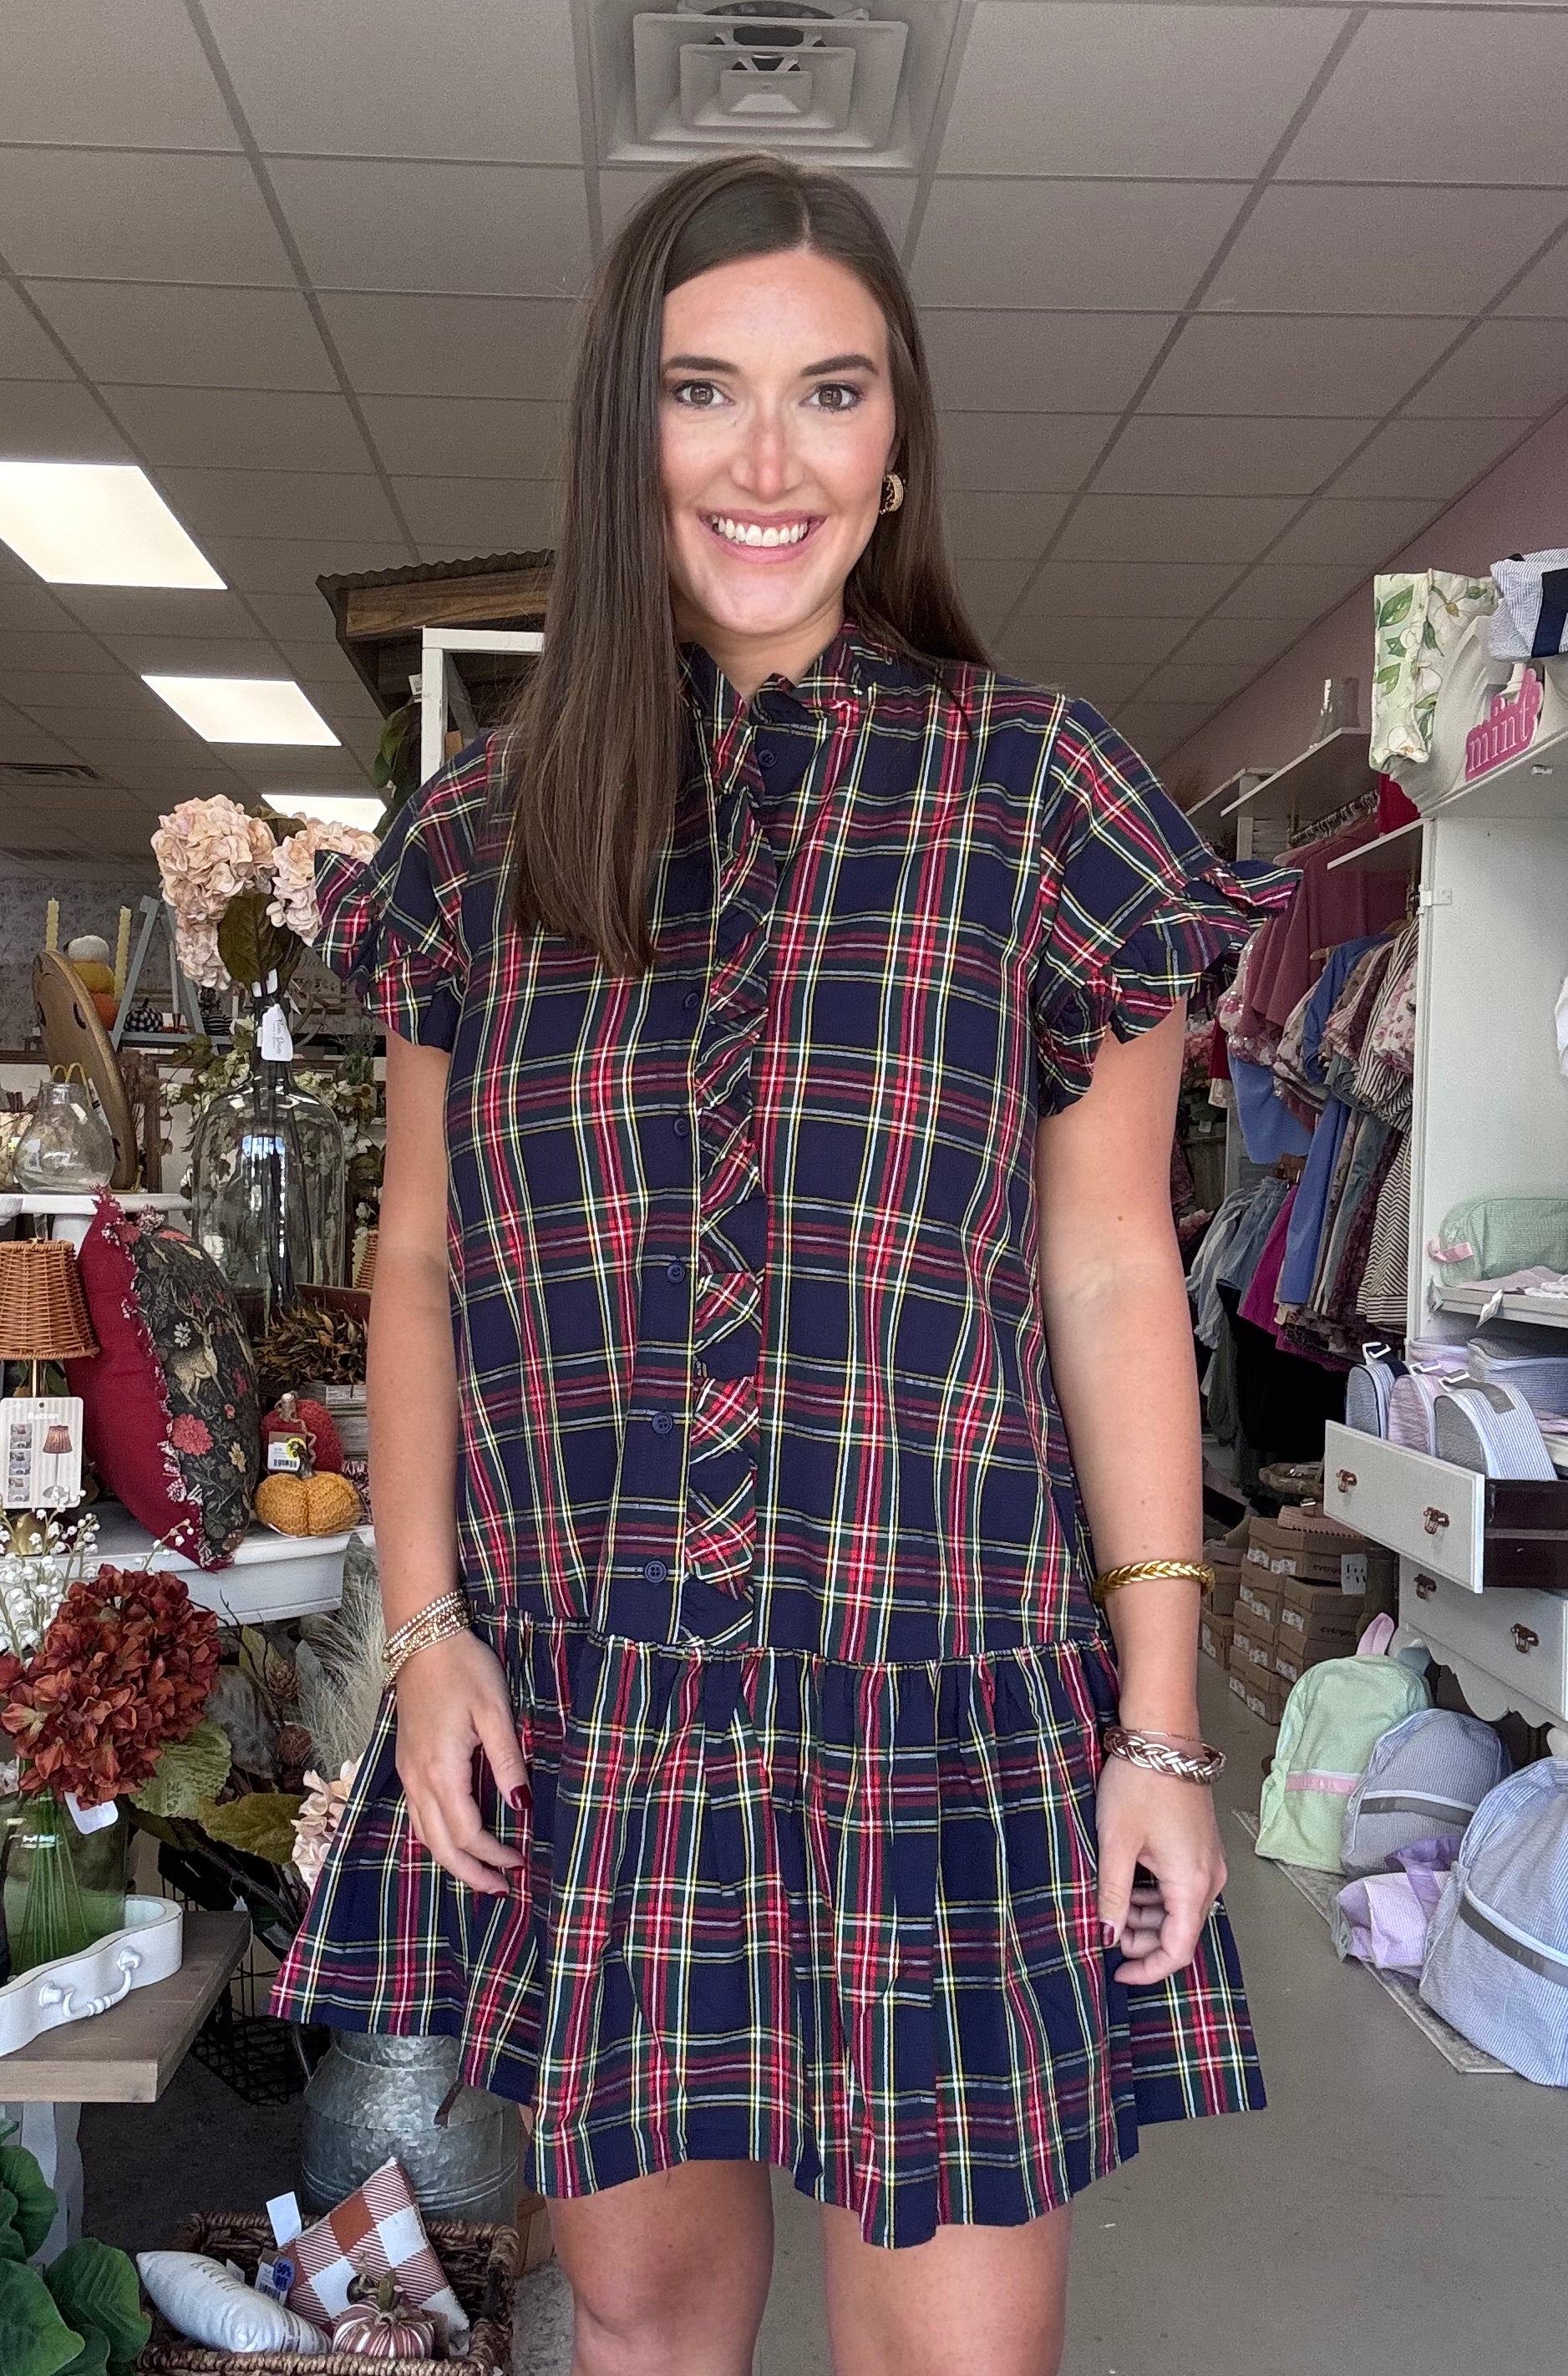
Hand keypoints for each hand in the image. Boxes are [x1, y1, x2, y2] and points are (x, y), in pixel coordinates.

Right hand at [393, 1629, 527, 1893]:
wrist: (423, 1638)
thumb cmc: (464, 1669)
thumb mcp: (495, 1711)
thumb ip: (507, 1761)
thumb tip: (521, 1807)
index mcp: (442, 1770)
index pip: (467, 1832)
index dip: (494, 1854)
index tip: (522, 1862)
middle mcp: (418, 1779)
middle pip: (440, 1846)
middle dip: (470, 1873)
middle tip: (502, 1888)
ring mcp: (407, 1773)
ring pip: (424, 1835)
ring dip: (451, 1860)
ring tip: (480, 1875)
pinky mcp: (405, 1763)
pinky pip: (416, 1816)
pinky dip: (435, 1839)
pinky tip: (451, 1841)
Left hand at [1095, 1752, 1226, 1985]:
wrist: (1162, 1736)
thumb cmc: (1139, 1785)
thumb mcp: (1116, 1845)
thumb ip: (1113, 1896)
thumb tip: (1109, 1936)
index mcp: (1192, 1884)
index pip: (1178, 1949)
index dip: (1148, 1969)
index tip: (1118, 1971)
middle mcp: (1210, 1877)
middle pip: (1182, 1931)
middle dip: (1145, 1943)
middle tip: (1108, 1934)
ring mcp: (1209, 1861)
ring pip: (1182, 1909)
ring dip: (1150, 1919)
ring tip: (1114, 1910)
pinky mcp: (1201, 1846)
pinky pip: (1183, 1886)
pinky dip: (1158, 1897)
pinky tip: (1131, 1888)